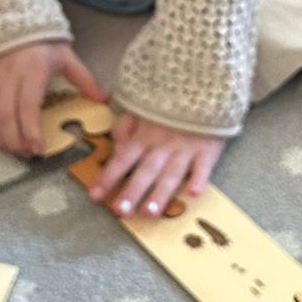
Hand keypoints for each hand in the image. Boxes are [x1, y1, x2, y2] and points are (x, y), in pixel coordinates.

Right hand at [0, 41, 105, 156]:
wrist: (12, 19)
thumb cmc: (42, 41)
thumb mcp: (65, 57)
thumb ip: (84, 80)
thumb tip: (103, 100)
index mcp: (32, 69)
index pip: (27, 106)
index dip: (30, 131)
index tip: (38, 149)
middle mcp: (8, 75)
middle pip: (5, 116)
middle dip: (15, 141)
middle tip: (26, 154)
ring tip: (12, 149)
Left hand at [90, 114, 225, 217]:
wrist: (204, 89)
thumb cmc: (170, 105)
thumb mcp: (141, 110)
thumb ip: (125, 128)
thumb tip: (116, 147)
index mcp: (144, 136)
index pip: (122, 159)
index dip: (108, 177)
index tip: (94, 196)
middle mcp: (162, 146)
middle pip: (145, 171)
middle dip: (132, 191)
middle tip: (120, 211)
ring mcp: (185, 149)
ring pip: (171, 174)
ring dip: (160, 193)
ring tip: (149, 213)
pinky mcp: (207, 150)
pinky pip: (204, 166)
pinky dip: (199, 178)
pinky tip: (193, 193)